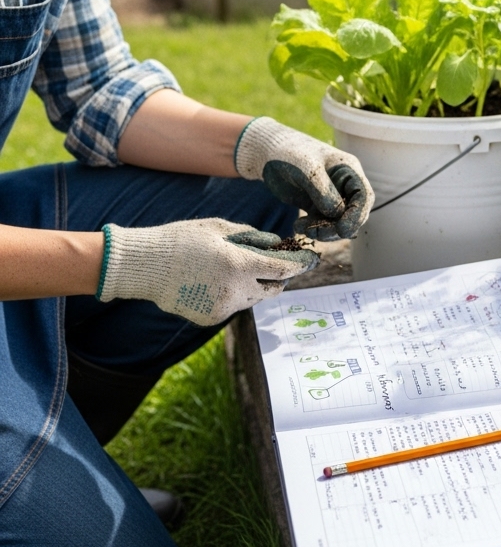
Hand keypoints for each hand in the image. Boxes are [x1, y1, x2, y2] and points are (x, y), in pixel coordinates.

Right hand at [97, 218, 318, 324]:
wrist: (143, 266)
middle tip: (275, 265)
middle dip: (278, 277)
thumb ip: (252, 238)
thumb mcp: (219, 228)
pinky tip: (213, 282)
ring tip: (232, 269)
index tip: (312, 260)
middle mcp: (236, 291)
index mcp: (240, 265)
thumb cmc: (181, 240)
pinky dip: (232, 295)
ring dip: (253, 286)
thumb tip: (276, 244)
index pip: (283, 269)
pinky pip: (233, 306)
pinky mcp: (211, 319)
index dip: (301, 264)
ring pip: (253, 299)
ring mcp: (223, 308)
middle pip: (274, 289)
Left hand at [234, 118, 373, 239]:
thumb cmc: (289, 152)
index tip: (343, 230)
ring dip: (324, 230)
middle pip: (353, 213)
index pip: (363, 196)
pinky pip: (322, 223)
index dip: (358, 215)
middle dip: (338, 227)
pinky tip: (298, 226)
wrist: (266, 152)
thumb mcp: (307, 168)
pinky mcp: (317, 206)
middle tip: (318, 233)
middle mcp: (344, 185)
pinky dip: (313, 229)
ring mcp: (331, 197)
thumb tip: (338, 214)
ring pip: (338, 222)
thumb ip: (324, 191)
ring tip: (302, 229)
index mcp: (349, 171)